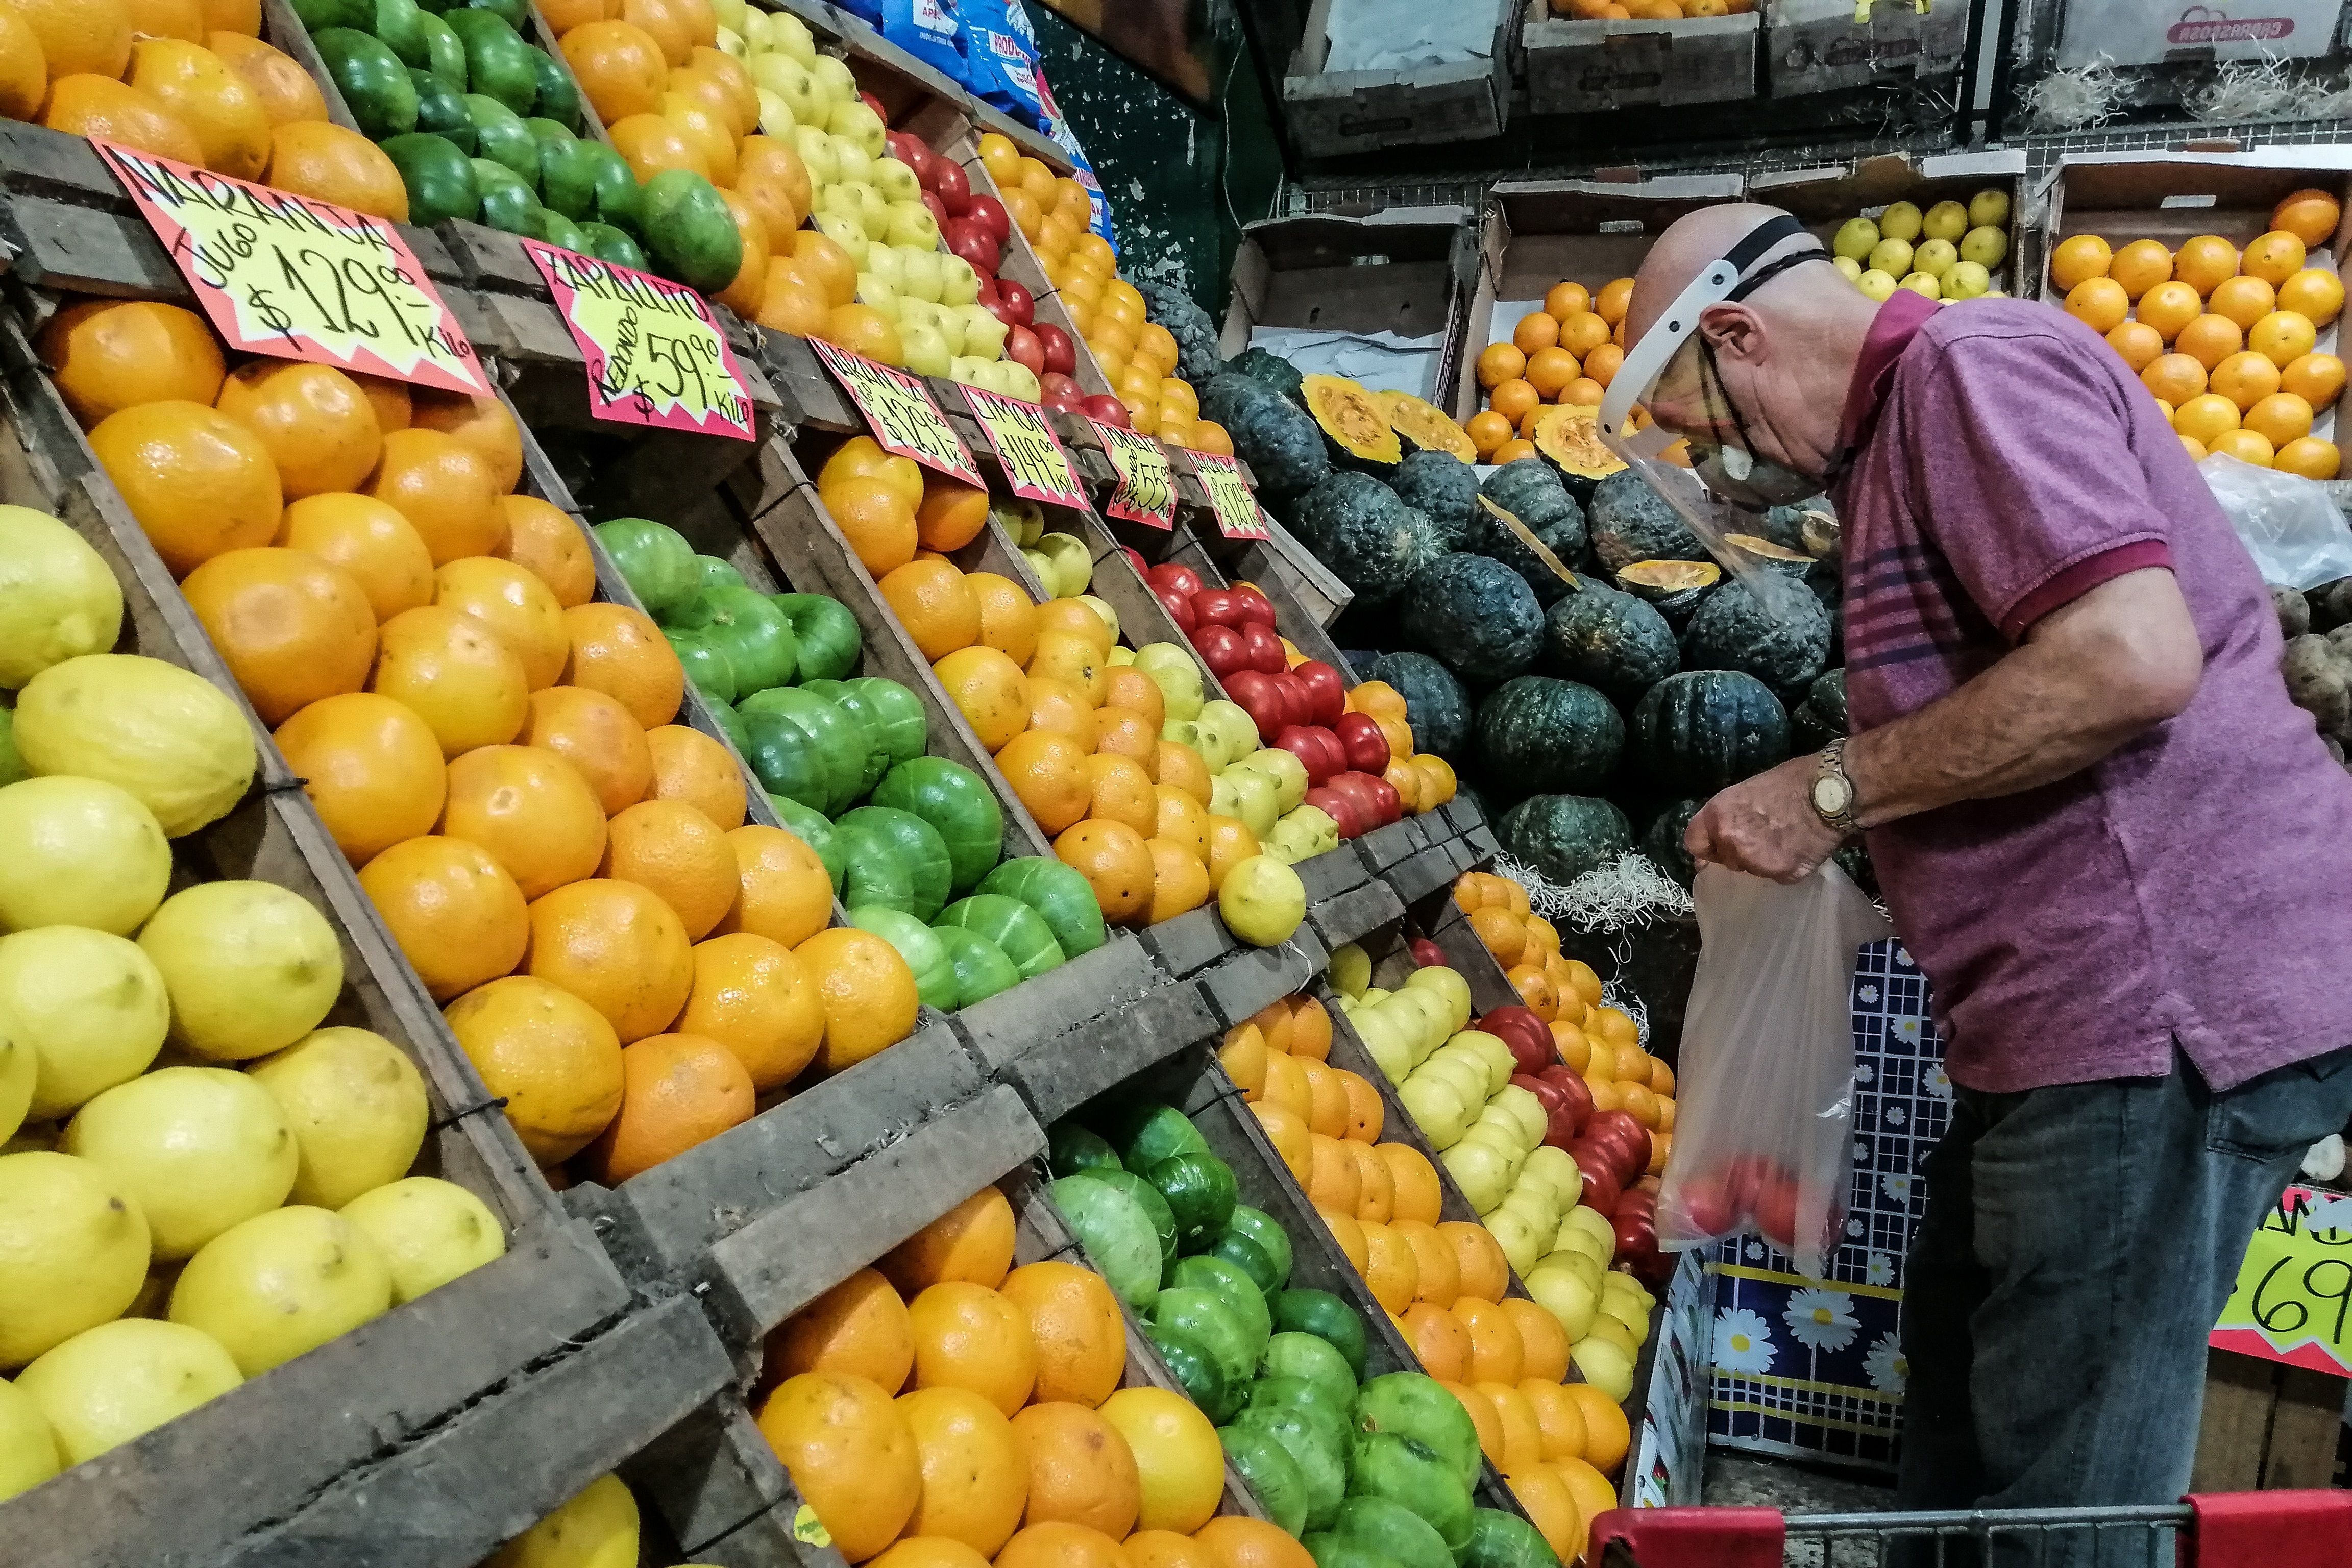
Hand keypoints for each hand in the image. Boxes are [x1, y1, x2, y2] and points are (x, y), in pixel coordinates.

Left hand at [1686, 754, 1847, 883]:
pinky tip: (1800, 848)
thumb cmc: (1792, 781)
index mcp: (1717, 817)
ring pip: (1752, 869)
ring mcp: (1755, 862)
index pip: (1694, 844)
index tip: (1715, 850)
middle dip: (1740, 852)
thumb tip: (1721, 834)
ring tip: (1786, 840)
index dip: (1707, 847)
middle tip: (1763, 838)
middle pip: (1726, 859)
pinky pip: (1778, 876)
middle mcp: (1730, 842)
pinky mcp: (1781, 874)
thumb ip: (1729, 816)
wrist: (1831, 792)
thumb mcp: (1747, 790)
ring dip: (1764, 861)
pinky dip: (1787, 867)